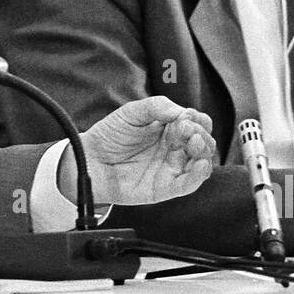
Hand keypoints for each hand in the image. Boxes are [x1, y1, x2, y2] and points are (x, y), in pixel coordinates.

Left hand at [66, 96, 215, 205]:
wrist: (89, 161)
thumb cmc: (108, 136)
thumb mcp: (130, 112)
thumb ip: (156, 106)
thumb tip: (181, 111)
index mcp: (168, 128)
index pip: (196, 123)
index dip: (196, 120)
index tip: (185, 118)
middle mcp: (173, 148)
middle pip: (204, 142)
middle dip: (201, 135)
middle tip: (187, 130)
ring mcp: (170, 167)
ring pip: (202, 162)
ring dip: (205, 153)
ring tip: (195, 144)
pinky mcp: (165, 187)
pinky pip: (189, 184)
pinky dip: (199, 176)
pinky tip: (199, 165)